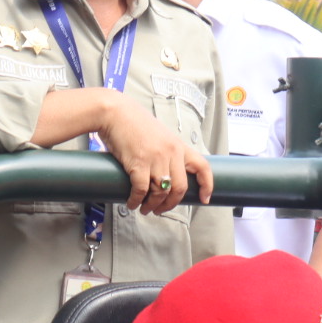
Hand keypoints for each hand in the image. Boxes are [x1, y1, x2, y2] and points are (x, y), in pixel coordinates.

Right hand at [96, 99, 212, 215]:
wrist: (114, 112)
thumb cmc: (133, 124)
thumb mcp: (158, 136)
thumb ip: (165, 152)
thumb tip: (164, 175)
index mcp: (179, 146)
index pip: (202, 167)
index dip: (207, 185)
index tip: (204, 198)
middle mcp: (171, 152)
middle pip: (180, 187)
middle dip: (171, 204)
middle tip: (160, 210)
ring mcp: (156, 157)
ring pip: (161, 192)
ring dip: (152, 205)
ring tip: (144, 209)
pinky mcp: (138, 162)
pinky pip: (141, 190)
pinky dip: (136, 200)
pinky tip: (132, 203)